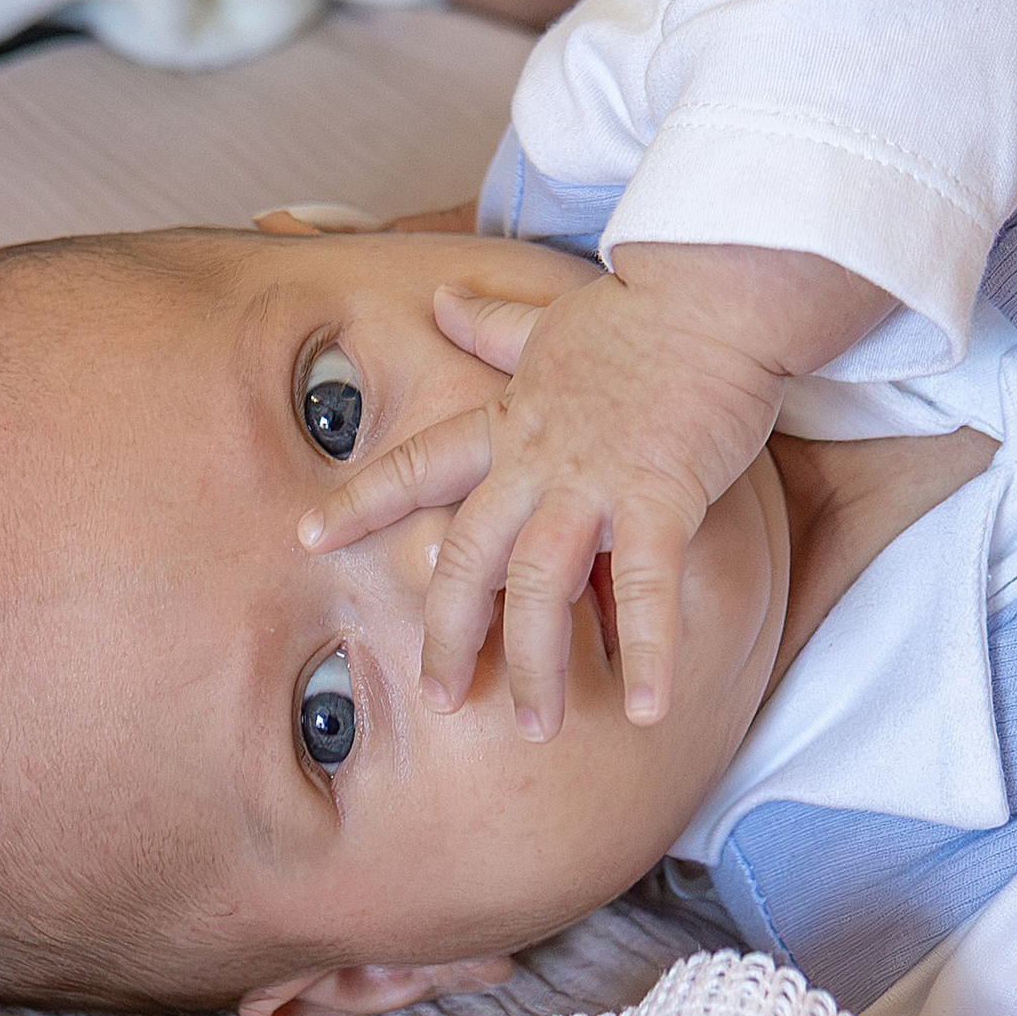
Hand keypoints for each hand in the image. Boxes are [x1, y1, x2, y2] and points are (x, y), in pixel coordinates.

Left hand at [300, 240, 885, 732]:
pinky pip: (647, 587)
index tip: (307, 539)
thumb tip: (441, 298)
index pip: (417, 465)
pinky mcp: (660, 497)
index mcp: (508, 420)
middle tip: (439, 696)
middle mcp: (534, 459)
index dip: (360, 503)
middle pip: (467, 556)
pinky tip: (649, 709)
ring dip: (534, 662)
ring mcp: (593, 481)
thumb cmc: (637, 311)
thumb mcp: (550, 322)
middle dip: (447, 630)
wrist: (710, 288)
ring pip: (539, 585)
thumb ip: (494, 326)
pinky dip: (648, 651)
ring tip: (536, 726)